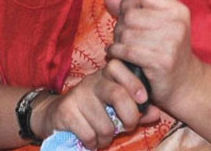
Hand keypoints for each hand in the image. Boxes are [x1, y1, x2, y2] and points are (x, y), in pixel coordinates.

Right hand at [33, 65, 159, 149]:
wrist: (54, 115)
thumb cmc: (92, 111)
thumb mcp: (115, 107)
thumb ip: (136, 110)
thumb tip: (155, 113)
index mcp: (106, 76)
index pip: (119, 67)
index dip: (134, 82)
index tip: (144, 99)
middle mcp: (92, 82)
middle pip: (117, 94)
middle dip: (129, 117)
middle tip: (128, 126)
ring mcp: (78, 95)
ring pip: (104, 123)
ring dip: (107, 137)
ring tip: (103, 136)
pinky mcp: (66, 111)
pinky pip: (89, 133)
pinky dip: (93, 142)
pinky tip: (90, 139)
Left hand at [104, 0, 204, 110]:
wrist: (182, 82)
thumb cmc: (165, 49)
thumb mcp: (155, 23)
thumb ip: (130, 7)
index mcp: (178, 9)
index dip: (129, 2)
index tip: (125, 14)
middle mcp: (177, 23)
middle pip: (131, 15)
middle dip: (120, 25)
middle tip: (121, 35)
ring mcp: (171, 43)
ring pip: (127, 33)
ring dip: (118, 40)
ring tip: (120, 45)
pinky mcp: (162, 61)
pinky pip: (127, 50)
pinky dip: (116, 52)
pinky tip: (115, 54)